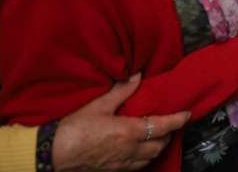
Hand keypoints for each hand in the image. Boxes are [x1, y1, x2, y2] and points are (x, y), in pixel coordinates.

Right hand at [53, 75, 189, 171]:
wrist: (50, 154)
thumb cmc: (73, 128)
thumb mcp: (99, 104)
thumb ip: (121, 90)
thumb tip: (138, 76)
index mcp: (130, 132)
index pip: (163, 126)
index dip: (178, 120)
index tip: (187, 114)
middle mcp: (130, 150)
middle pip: (160, 145)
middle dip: (169, 134)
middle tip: (170, 123)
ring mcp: (121, 164)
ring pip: (150, 158)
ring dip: (157, 147)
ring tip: (157, 136)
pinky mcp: (112, 171)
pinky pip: (136, 167)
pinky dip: (144, 159)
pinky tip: (139, 151)